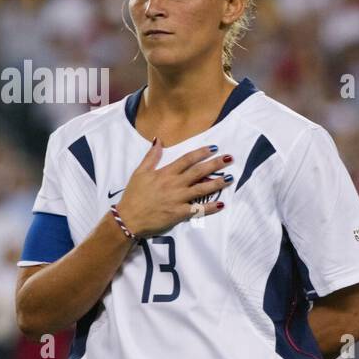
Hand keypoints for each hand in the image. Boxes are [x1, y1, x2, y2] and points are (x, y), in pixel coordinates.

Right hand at [114, 139, 232, 237]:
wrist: (128, 218)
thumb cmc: (134, 195)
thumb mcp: (140, 172)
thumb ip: (151, 156)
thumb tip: (158, 140)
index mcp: (165, 173)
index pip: (187, 160)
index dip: (201, 153)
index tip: (214, 148)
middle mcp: (174, 184)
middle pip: (198, 172)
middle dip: (215, 164)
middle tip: (230, 159)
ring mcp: (178, 199)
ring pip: (201, 189)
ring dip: (217, 183)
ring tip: (230, 179)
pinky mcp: (179, 213)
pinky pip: (198, 209)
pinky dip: (210, 207)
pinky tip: (222, 204)